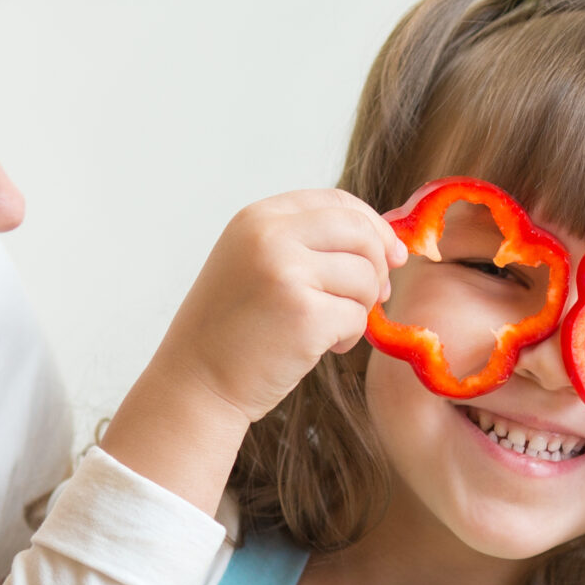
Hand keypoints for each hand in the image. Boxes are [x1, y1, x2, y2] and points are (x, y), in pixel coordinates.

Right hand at [103, 190, 405, 511]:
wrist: (195, 384)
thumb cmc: (231, 331)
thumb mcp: (255, 263)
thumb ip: (306, 243)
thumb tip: (389, 245)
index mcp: (257, 218)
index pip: (337, 201)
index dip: (372, 226)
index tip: (389, 254)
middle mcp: (269, 236)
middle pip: (360, 233)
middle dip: (378, 266)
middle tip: (372, 298)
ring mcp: (286, 273)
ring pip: (365, 276)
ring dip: (359, 308)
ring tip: (327, 329)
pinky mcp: (305, 315)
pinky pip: (357, 316)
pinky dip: (348, 336)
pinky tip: (320, 348)